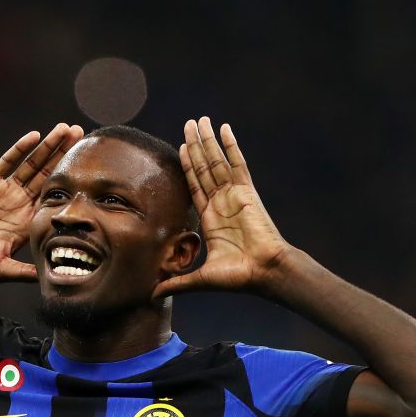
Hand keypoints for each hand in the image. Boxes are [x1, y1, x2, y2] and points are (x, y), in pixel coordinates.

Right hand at [0, 123, 83, 281]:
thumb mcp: (0, 270)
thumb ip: (24, 272)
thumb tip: (50, 279)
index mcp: (27, 224)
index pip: (55, 200)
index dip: (72, 185)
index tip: (90, 172)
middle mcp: (20, 204)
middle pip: (48, 176)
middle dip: (65, 156)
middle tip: (84, 136)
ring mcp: (4, 191)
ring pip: (31, 164)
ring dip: (48, 147)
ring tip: (66, 129)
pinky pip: (7, 161)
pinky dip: (20, 149)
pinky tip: (35, 136)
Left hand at [153, 117, 291, 299]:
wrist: (263, 272)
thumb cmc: (237, 277)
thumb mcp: (200, 279)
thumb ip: (177, 282)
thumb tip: (152, 296)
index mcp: (211, 219)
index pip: (195, 186)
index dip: (188, 167)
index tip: (181, 149)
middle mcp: (221, 203)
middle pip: (205, 167)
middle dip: (197, 146)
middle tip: (189, 124)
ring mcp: (234, 195)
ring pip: (217, 161)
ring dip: (208, 140)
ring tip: (200, 120)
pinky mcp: (247, 192)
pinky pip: (237, 163)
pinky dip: (230, 145)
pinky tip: (224, 128)